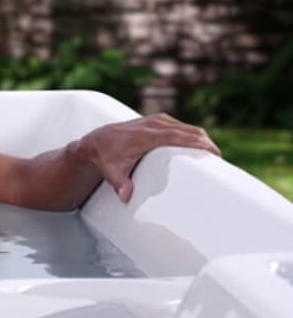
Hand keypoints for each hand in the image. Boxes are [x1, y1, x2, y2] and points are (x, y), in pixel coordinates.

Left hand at [80, 113, 220, 203]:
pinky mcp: (159, 121)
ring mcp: (156, 120)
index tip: (212, 151)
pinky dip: (193, 136)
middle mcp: (153, 124)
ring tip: (214, 156)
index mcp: (145, 135)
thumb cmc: (105, 157)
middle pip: (187, 131)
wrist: (96, 141)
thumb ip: (120, 183)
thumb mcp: (112, 172)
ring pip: (187, 128)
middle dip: (205, 143)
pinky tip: (201, 147)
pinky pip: (182, 127)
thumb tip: (126, 197)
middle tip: (219, 161)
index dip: (195, 142)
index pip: (175, 136)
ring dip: (201, 139)